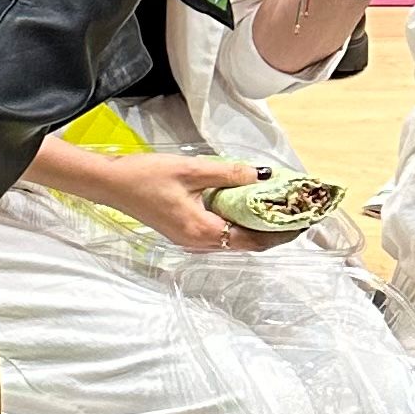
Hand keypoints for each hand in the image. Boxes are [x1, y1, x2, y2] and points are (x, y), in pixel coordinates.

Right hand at [56, 147, 292, 254]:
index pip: (256, 240)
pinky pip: (222, 233)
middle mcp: (200, 243)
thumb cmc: (146, 177)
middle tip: (298, 212)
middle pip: (249, 243)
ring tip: (279, 209)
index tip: (305, 218)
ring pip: (235, 240)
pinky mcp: (184, 233)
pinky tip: (246, 207)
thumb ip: (229, 174)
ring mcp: (191, 241)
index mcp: (204, 231)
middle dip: (275, 230)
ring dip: (258, 227)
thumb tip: (264, 176)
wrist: (109, 184)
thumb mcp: (191, 170)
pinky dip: (239, 223)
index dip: (282, 231)